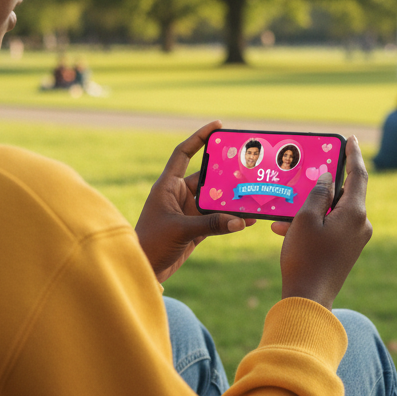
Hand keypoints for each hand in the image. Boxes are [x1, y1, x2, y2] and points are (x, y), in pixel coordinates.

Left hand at [136, 121, 253, 282]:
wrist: (143, 269)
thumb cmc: (151, 243)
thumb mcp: (181, 230)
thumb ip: (211, 224)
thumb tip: (240, 221)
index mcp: (167, 185)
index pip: (183, 153)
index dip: (199, 137)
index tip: (218, 126)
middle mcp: (178, 195)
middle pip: (206, 177)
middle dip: (226, 173)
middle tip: (248, 166)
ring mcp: (187, 212)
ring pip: (214, 200)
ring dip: (231, 199)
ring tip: (252, 194)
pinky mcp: (194, 229)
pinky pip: (216, 219)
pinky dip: (230, 219)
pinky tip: (247, 219)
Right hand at [271, 136, 371, 308]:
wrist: (309, 300)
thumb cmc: (305, 257)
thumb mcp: (305, 219)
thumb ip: (318, 193)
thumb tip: (327, 179)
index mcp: (355, 213)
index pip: (358, 175)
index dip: (353, 154)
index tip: (350, 139)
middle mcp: (361, 224)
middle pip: (346, 192)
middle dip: (324, 182)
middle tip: (311, 167)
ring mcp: (355, 239)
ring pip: (334, 211)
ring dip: (312, 206)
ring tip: (286, 208)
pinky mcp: (347, 250)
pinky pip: (331, 226)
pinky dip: (313, 223)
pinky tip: (285, 229)